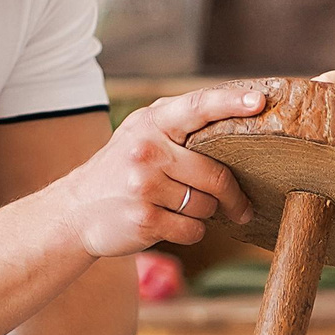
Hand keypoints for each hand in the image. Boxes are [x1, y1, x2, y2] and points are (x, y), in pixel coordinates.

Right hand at [54, 82, 260, 258]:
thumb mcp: (141, 135)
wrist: (75, 210)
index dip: (230, 103)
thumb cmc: (121, 169)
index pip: (197, 107)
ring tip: (179, 206)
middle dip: (233, 194)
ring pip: (206, 205)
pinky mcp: (144, 219)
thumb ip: (180, 126)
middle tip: (241, 205)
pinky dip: (190, 230)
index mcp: (151, 123)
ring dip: (205, 212)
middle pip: (215, 173)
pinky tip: (170, 223)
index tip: (259, 103)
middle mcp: (146, 150)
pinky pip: (193, 229)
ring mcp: (143, 186)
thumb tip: (242, 122)